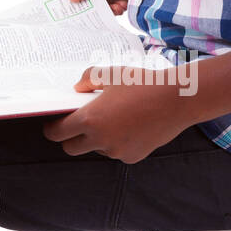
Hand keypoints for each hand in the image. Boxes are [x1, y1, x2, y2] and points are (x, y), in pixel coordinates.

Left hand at [42, 65, 188, 162]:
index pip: (58, 133)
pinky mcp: (133, 157)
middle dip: (70, 138)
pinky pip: (117, 152)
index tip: (54, 125)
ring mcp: (117, 151)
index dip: (52, 129)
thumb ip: (88, 79)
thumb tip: (77, 89)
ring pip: (97, 149)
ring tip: (113, 119)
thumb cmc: (143, 83)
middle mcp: (101, 140)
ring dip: (97, 139)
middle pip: (72, 148)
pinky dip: (118, 142)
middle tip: (77, 126)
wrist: (178, 99)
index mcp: (90, 120)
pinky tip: (131, 126)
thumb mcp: (111, 73)